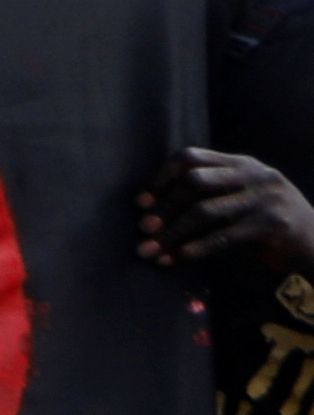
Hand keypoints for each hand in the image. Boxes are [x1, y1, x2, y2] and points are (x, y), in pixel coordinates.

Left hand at [136, 147, 313, 295]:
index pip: (191, 156)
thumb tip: (151, 212)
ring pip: (205, 211)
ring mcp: (265, 198)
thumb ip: (208, 195)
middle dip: (164, 206)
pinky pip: (224, 236)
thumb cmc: (266, 221)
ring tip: (150, 251)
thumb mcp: (240, 197)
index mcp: (240, 163)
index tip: (141, 203)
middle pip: (195, 181)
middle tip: (143, 229)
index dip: (162, 178)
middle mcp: (254, 175)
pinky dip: (196, 248)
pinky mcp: (273, 225)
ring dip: (172, 233)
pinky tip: (178, 258)